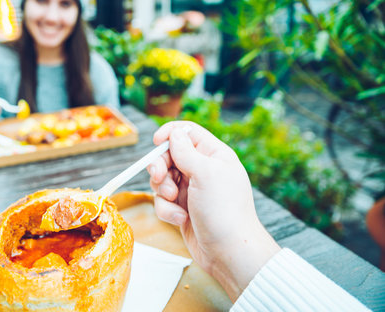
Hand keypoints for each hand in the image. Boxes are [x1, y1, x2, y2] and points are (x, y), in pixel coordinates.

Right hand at [147, 121, 279, 301]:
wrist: (229, 252)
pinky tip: (180, 219)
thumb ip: (186, 151)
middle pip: (169, 155)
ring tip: (175, 203)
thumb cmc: (224, 211)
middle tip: (159, 177)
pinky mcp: (182, 208)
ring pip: (162, 179)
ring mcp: (191, 190)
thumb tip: (174, 133)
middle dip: (161, 167)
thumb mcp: (205, 174)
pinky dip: (167, 210)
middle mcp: (202, 170)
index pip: (188, 132)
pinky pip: (163, 201)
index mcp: (214, 155)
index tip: (156, 142)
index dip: (170, 133)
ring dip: (163, 191)